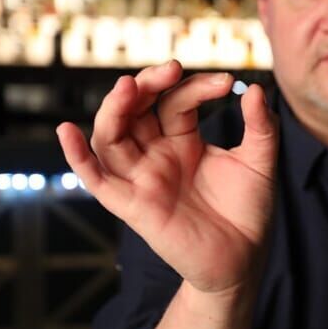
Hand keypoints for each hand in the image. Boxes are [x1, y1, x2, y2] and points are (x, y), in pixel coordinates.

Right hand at [55, 60, 277, 295]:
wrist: (244, 260)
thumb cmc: (248, 210)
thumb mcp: (260, 162)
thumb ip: (261, 126)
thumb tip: (254, 88)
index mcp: (182, 140)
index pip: (175, 102)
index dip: (195, 87)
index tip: (227, 82)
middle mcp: (156, 155)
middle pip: (134, 111)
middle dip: (146, 85)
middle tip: (170, 69)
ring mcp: (142, 179)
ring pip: (111, 137)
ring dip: (114, 110)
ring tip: (126, 86)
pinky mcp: (133, 206)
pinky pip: (96, 180)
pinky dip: (77, 157)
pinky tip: (66, 131)